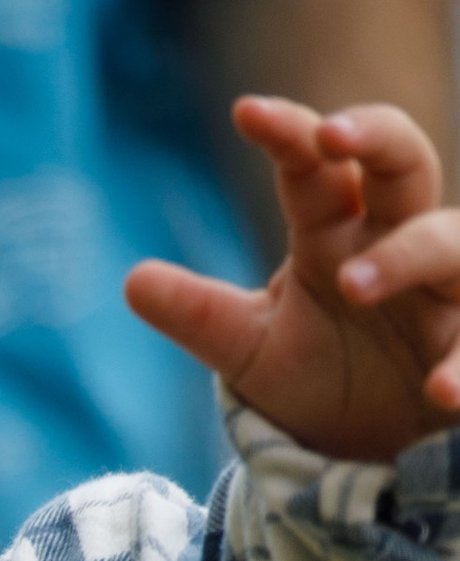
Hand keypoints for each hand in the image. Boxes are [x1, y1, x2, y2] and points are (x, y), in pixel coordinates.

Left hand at [126, 96, 459, 461]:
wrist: (367, 447)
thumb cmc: (317, 377)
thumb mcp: (249, 349)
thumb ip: (200, 315)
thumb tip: (132, 281)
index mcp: (335, 231)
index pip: (316, 166)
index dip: (290, 133)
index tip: (246, 113)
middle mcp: (395, 242)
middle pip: (405, 161)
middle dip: (377, 136)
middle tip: (331, 137)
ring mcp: (444, 291)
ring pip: (450, 242)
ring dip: (408, 253)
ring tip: (354, 284)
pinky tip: (440, 392)